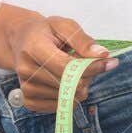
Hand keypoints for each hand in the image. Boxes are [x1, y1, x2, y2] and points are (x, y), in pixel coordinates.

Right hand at [0, 12, 118, 112]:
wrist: (21, 41)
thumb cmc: (46, 32)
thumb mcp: (65, 26)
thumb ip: (83, 41)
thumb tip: (102, 55)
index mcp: (34, 48)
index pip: (66, 67)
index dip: (91, 67)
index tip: (109, 63)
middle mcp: (26, 70)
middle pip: (69, 85)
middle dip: (86, 75)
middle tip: (85, 61)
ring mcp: (26, 88)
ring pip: (68, 98)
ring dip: (78, 86)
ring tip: (71, 69)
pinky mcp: (29, 101)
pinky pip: (60, 106)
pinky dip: (68, 96)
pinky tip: (63, 81)